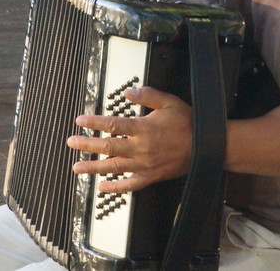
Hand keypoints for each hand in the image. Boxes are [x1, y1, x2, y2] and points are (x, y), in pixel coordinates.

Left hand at [67, 86, 192, 192]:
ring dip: (94, 168)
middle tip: (71, 142)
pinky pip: (130, 185)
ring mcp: (145, 165)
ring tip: (77, 167)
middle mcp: (142, 148)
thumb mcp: (169, 102)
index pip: (112, 125)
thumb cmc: (188, 124)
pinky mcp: (151, 176)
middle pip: (108, 147)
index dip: (94, 123)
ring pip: (114, 167)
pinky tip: (102, 187)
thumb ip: (147, 95)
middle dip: (87, 145)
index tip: (80, 121)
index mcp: (144, 129)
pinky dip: (115, 188)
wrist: (207, 147)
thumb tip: (128, 92)